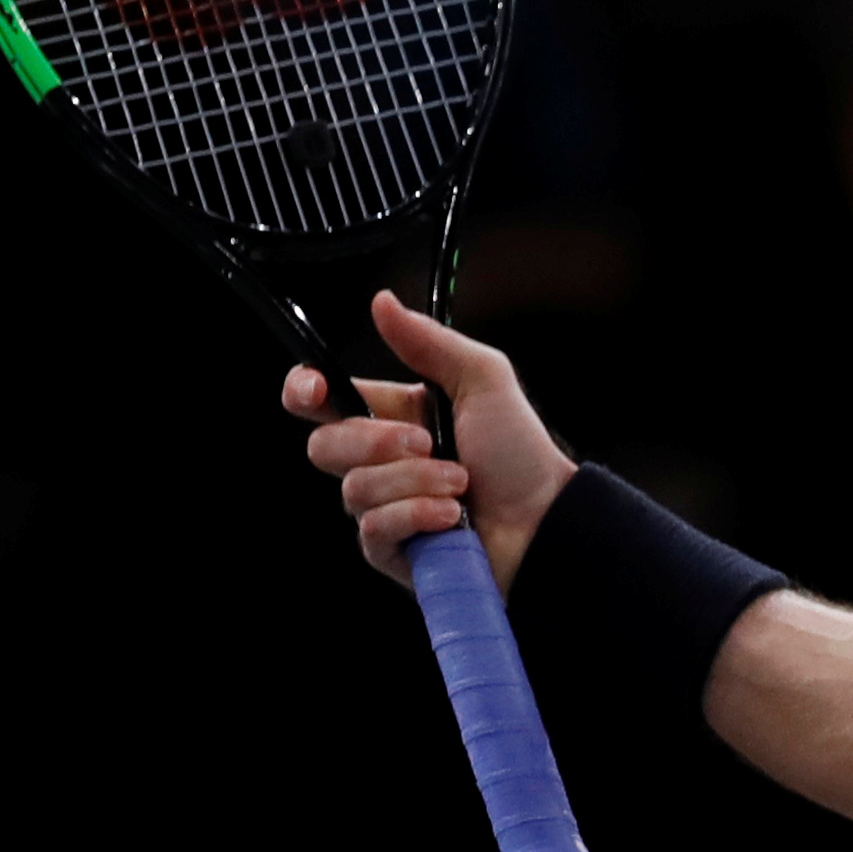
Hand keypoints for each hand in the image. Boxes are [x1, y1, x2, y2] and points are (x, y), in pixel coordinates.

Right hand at [280, 292, 577, 590]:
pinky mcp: (392, 549)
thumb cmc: (521, 454)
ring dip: (414, 482)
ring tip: (461, 484)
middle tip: (426, 443)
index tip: (317, 390)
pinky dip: (417, 516)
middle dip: (375, 442)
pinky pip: (373, 531)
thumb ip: (430, 343)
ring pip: (353, 490)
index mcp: (392, 415)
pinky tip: (452, 517)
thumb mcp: (484, 382)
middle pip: (324, 446)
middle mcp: (379, 461)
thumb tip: (382, 302)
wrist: (547, 520)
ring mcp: (382, 507)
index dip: (305, 391)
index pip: (321, 400)